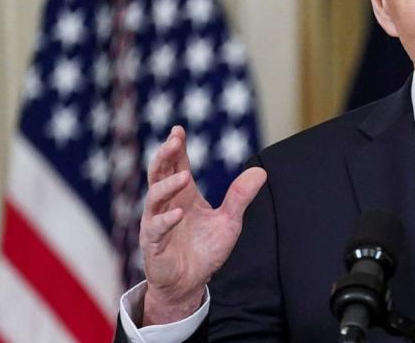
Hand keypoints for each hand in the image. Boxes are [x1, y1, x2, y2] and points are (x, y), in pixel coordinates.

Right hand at [140, 125, 266, 324]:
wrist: (190, 283)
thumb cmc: (206, 250)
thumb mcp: (229, 222)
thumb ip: (240, 197)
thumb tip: (261, 172)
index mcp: (183, 195)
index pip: (177, 165)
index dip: (176, 147)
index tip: (178, 130)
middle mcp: (167, 204)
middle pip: (159, 173)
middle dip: (165, 156)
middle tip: (174, 141)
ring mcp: (156, 222)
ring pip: (154, 197)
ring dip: (167, 185)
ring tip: (183, 177)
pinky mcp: (153, 244)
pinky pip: (155, 229)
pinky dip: (165, 220)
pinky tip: (178, 213)